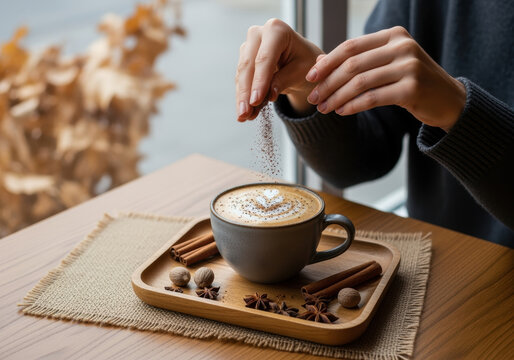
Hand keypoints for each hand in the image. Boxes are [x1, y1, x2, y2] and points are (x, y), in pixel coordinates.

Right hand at [236, 19, 322, 121]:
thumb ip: (285, 80)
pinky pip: (241, 81)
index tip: (256, 101)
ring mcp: (248, 46)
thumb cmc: (305, 62)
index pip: (264, 58)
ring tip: (244, 117)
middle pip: (249, 66)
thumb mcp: (301, 71)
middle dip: (246, 92)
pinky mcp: (244, 60)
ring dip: (242, 98)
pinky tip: (245, 113)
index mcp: (276, 30)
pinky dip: (243, 97)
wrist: (301, 61)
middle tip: (245, 113)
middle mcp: (258, 34)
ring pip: (242, 75)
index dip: (259, 81)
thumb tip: (268, 95)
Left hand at [306, 26, 465, 131]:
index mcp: (393, 36)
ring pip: (360, 83)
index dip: (327, 62)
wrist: (449, 99)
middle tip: (314, 98)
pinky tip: (341, 112)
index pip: (351, 46)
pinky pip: (372, 98)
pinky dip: (353, 106)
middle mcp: (402, 47)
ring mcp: (409, 67)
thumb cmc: (412, 81)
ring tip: (324, 108)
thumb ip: (357, 61)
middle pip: (352, 65)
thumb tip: (319, 62)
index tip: (310, 77)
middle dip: (328, 83)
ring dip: (337, 97)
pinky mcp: (412, 89)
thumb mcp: (386, 65)